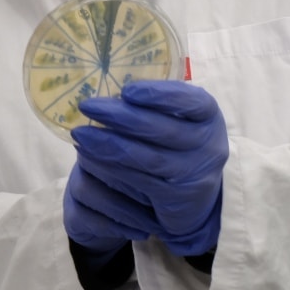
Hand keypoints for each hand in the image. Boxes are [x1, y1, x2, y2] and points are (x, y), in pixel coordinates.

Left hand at [71, 79, 229, 256]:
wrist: (193, 198)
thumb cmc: (175, 144)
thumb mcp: (175, 120)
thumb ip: (153, 106)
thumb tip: (107, 93)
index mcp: (209, 117)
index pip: (193, 102)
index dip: (161, 95)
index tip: (127, 90)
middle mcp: (210, 145)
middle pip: (164, 130)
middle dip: (122, 117)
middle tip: (87, 106)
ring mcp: (196, 174)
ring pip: (150, 158)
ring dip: (110, 144)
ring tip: (80, 133)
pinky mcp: (178, 198)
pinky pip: (141, 180)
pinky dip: (113, 167)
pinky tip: (89, 156)